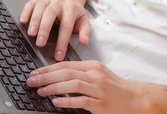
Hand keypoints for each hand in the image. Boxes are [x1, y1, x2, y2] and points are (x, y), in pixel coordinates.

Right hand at [20, 0, 90, 60]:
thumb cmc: (74, 11)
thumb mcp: (83, 20)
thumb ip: (85, 31)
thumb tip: (84, 42)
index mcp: (71, 9)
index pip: (66, 27)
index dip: (62, 42)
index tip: (58, 55)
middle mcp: (59, 2)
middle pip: (51, 14)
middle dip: (45, 29)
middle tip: (40, 44)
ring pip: (40, 8)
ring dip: (34, 21)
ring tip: (31, 34)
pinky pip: (30, 4)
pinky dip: (26, 12)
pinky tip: (23, 22)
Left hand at [26, 60, 149, 113]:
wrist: (135, 98)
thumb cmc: (115, 87)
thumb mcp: (99, 74)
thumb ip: (81, 73)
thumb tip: (58, 74)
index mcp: (93, 66)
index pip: (66, 64)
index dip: (48, 68)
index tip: (34, 72)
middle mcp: (95, 75)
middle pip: (67, 72)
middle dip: (46, 76)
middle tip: (31, 80)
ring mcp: (99, 89)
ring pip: (73, 84)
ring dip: (53, 87)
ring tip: (40, 91)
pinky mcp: (101, 103)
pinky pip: (82, 100)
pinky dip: (67, 100)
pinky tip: (56, 102)